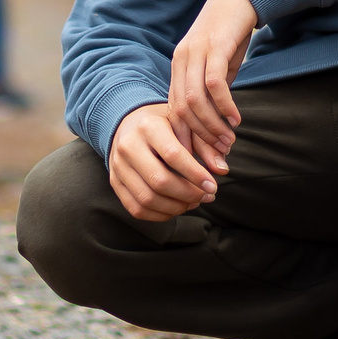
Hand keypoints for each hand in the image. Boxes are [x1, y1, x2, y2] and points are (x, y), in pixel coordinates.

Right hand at [108, 103, 215, 221]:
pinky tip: (177, 208)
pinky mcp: (115, 182)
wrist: (128, 123)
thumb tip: (222, 170)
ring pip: (147, 199)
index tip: (213, 186)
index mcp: (147, 126)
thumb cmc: (163, 124)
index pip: (173, 155)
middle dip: (188, 194)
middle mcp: (128, 146)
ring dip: (176, 207)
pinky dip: (159, 215)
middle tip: (207, 196)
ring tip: (194, 202)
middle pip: (159, 181)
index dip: (195, 174)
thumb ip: (203, 144)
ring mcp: (117, 166)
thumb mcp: (183, 124)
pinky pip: (136, 208)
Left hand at [168, 0, 258, 173]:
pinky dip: (224, 106)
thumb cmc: (231, 33)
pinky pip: (214, 84)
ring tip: (228, 141)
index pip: (174, 112)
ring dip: (211, 126)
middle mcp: (180, 61)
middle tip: (217, 158)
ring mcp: (195, 53)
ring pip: (194, 100)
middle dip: (198, 139)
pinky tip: (236, 119)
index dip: (186, 139)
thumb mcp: (219, 65)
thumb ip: (213, 91)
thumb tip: (217, 123)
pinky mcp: (214, 46)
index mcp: (177, 68)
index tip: (202, 159)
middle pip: (181, 111)